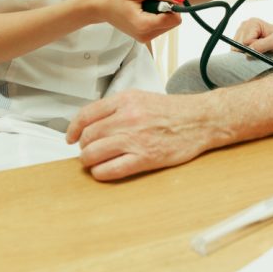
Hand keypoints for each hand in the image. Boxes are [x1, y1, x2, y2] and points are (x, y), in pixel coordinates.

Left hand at [66, 90, 206, 180]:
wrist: (201, 120)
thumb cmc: (174, 111)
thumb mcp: (143, 98)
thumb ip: (118, 107)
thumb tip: (93, 123)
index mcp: (126, 100)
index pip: (86, 115)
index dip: (73, 129)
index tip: (71, 137)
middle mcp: (128, 118)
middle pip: (87, 137)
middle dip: (84, 147)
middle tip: (89, 151)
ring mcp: (135, 139)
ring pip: (93, 154)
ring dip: (89, 161)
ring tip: (96, 162)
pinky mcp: (144, 158)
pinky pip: (110, 170)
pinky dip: (101, 173)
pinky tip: (104, 170)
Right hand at [80, 0, 182, 43]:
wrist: (98, 6)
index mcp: (144, 26)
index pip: (174, 20)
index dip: (172, 6)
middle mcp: (145, 36)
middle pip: (172, 23)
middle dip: (165, 9)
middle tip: (148, 0)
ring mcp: (144, 38)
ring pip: (167, 25)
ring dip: (160, 12)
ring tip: (142, 5)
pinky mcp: (143, 37)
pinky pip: (160, 26)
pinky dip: (155, 16)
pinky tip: (141, 10)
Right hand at [233, 17, 272, 54]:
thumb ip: (262, 46)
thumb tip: (247, 52)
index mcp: (253, 23)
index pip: (245, 42)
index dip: (253, 49)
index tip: (263, 49)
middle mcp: (244, 25)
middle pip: (238, 45)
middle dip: (248, 51)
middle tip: (261, 49)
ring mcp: (240, 30)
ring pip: (235, 48)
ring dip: (245, 52)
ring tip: (258, 48)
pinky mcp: (238, 37)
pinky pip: (236, 49)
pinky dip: (244, 52)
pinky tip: (253, 48)